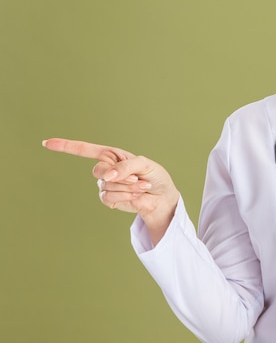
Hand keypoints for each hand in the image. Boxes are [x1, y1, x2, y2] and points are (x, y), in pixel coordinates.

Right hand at [42, 138, 178, 243]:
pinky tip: (136, 195)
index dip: (66, 146)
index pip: (85, 150)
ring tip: (142, 186)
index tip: (46, 143)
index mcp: (112, 156)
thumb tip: (107, 175)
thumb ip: (126, 166)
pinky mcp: (110, 200)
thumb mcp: (145, 164)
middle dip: (121, 176)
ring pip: (107, 186)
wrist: (162, 198)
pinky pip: (110, 198)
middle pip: (98, 171)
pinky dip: (126, 196)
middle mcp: (106, 169)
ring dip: (128, 187)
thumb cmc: (155, 177)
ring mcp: (106, 185)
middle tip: (137, 178)